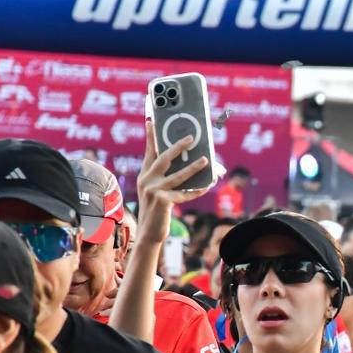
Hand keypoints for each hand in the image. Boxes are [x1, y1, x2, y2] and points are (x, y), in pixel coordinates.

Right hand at [135, 127, 211, 244]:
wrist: (149, 233)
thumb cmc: (157, 211)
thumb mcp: (157, 192)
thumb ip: (167, 179)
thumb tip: (191, 165)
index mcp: (145, 175)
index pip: (149, 152)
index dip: (151, 136)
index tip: (151, 119)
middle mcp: (146, 180)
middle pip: (163, 158)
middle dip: (177, 146)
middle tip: (191, 137)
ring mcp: (153, 191)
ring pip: (178, 176)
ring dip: (193, 168)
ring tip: (206, 161)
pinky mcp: (162, 201)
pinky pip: (184, 193)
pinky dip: (197, 190)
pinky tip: (208, 186)